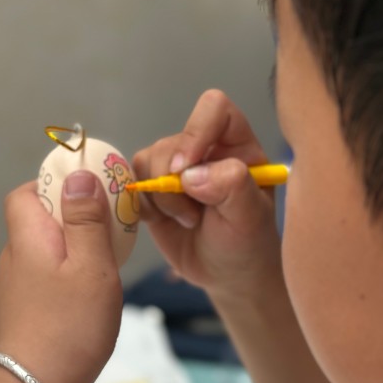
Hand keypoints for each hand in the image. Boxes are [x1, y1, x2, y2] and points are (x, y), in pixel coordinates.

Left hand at [0, 172, 122, 382]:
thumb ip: (86, 218)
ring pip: (43, 251)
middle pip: (37, 220)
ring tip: (106, 265)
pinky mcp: (21, 312)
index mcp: (27, 237)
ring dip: (72, 249)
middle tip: (111, 230)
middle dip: (73, 217)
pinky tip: (90, 297)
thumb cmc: (70, 324)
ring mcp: (14, 287)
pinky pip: (44, 278)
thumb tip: (78, 175)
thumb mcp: (91, 265)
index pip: (25, 192)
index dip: (54, 185)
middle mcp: (13, 257)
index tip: (91, 194)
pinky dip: (66, 276)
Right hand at [133, 90, 282, 301]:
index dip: (196, 132)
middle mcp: (204, 147)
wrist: (227, 273)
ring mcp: (176, 166)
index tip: (187, 169)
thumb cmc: (247, 242)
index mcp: (236, 144)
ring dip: (160, 197)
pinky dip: (144, 205)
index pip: (213, 109)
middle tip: (193, 214)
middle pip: (171, 143)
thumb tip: (190, 173)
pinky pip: (132, 182)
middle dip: (173, 183)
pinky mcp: (153, 186)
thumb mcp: (250, 216)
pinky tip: (166, 221)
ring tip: (186, 220)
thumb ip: (230, 187)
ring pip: (147, 161)